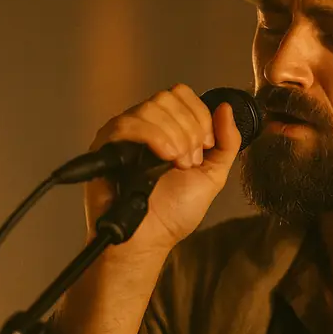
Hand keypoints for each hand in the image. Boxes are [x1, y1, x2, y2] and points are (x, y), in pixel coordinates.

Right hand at [83, 84, 241, 253]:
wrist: (149, 239)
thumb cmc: (173, 213)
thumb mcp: (213, 175)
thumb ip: (226, 142)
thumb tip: (227, 108)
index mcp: (167, 128)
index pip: (182, 94)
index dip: (199, 115)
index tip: (206, 145)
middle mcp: (144, 125)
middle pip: (168, 97)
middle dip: (189, 129)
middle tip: (189, 161)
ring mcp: (124, 133)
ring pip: (151, 107)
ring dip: (174, 136)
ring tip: (176, 165)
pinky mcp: (106, 144)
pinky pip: (129, 123)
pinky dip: (155, 137)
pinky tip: (164, 158)